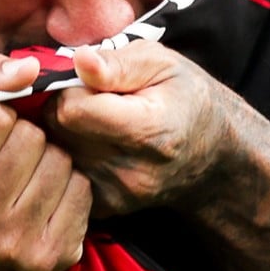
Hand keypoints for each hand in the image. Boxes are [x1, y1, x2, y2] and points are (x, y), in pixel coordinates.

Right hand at [0, 53, 90, 270]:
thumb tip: (31, 68)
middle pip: (31, 139)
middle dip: (26, 134)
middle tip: (9, 154)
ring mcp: (11, 246)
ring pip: (61, 162)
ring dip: (50, 157)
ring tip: (27, 173)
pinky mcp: (50, 258)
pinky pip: (82, 191)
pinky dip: (71, 184)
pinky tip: (46, 195)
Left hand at [44, 41, 234, 217]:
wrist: (213, 155)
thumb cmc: (186, 99)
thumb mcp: (162, 64)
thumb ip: (117, 63)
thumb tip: (79, 61)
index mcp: (150, 132)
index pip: (73, 110)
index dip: (70, 87)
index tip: (87, 81)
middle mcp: (132, 172)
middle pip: (59, 132)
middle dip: (63, 107)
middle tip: (91, 99)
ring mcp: (117, 196)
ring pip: (56, 153)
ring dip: (64, 132)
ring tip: (95, 121)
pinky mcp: (106, 209)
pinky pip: (62, 175)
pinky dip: (69, 155)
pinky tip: (94, 144)